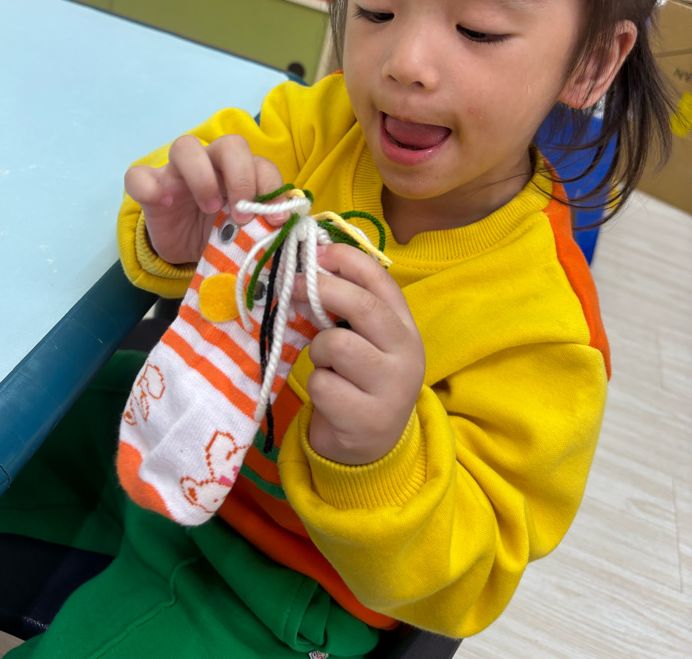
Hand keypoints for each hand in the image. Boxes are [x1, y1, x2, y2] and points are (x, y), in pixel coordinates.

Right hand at [124, 134, 286, 265]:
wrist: (187, 250)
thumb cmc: (221, 234)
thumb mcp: (245, 233)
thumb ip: (262, 224)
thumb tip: (284, 227)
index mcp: (240, 173)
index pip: (261, 163)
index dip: (271, 187)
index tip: (274, 219)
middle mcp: (211, 164)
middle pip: (230, 144)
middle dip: (241, 177)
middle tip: (242, 215)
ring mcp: (177, 172)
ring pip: (185, 146)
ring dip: (202, 176)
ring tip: (210, 209)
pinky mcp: (148, 187)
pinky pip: (139, 175)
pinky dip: (150, 187)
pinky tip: (163, 204)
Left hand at [293, 244, 424, 465]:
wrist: (372, 447)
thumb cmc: (360, 380)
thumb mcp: (366, 341)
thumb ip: (348, 307)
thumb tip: (310, 265)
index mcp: (407, 328)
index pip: (381, 280)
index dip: (347, 259)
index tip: (315, 251)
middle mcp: (407, 354)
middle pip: (362, 306)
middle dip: (321, 289)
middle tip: (292, 286)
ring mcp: (391, 388)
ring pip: (335, 345)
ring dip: (318, 350)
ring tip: (327, 365)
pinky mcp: (368, 419)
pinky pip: (322, 384)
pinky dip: (317, 386)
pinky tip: (330, 397)